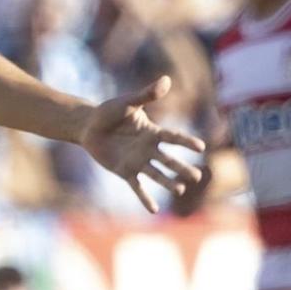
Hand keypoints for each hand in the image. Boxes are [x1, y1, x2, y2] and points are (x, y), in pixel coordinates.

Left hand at [79, 75, 206, 212]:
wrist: (89, 127)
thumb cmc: (109, 111)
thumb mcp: (127, 102)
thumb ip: (146, 94)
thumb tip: (166, 80)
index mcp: (153, 132)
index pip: (173, 137)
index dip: (186, 142)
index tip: (201, 147)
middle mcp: (149, 148)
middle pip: (168, 160)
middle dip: (181, 168)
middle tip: (197, 176)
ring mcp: (138, 161)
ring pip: (156, 174)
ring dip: (168, 182)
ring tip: (180, 190)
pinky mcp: (125, 171)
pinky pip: (137, 186)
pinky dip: (144, 197)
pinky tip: (153, 209)